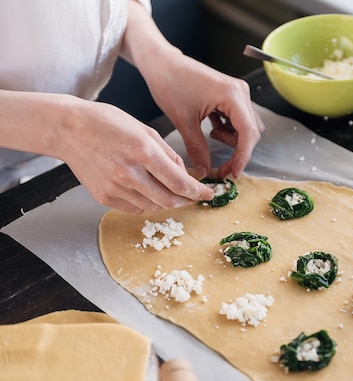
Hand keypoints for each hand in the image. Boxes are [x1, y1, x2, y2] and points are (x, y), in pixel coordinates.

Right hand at [61, 99, 213, 212]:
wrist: (68, 129)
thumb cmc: (108, 123)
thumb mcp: (145, 130)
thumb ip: (168, 155)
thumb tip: (185, 174)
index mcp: (145, 153)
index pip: (180, 183)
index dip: (198, 192)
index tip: (208, 195)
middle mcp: (130, 174)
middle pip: (169, 200)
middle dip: (185, 201)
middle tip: (193, 197)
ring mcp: (115, 188)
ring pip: (153, 207)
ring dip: (165, 201)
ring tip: (166, 189)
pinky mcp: (104, 197)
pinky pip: (134, 208)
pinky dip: (145, 202)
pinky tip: (143, 189)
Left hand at [121, 1, 263, 180]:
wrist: (161, 62)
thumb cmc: (169, 84)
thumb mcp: (183, 121)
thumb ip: (197, 149)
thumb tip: (205, 172)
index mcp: (232, 95)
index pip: (248, 133)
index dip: (243, 157)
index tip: (232, 174)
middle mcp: (240, 92)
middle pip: (251, 132)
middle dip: (238, 152)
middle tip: (221, 168)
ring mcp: (238, 92)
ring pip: (247, 127)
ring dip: (233, 140)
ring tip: (210, 136)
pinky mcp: (232, 94)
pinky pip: (239, 119)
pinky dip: (229, 130)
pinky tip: (212, 129)